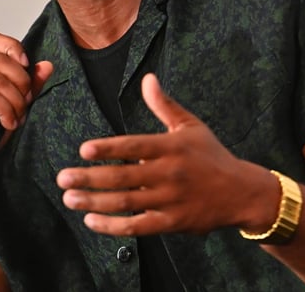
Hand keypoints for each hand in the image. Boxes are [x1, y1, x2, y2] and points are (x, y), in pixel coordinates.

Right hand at [0, 31, 52, 172]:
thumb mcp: (9, 103)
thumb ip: (27, 84)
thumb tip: (46, 66)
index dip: (14, 48)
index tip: (27, 65)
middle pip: (0, 61)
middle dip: (21, 83)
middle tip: (24, 104)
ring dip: (14, 102)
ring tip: (15, 117)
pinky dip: (4, 110)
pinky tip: (6, 122)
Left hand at [56, 73, 277, 236]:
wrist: (241, 191)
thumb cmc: (212, 156)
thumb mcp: (191, 126)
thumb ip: (165, 105)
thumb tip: (148, 78)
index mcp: (172, 147)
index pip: (135, 146)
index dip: (109, 149)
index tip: (84, 149)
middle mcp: (169, 174)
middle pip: (123, 177)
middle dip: (90, 178)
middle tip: (63, 178)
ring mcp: (170, 200)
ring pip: (126, 202)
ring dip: (94, 201)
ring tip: (70, 198)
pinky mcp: (171, 222)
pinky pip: (137, 226)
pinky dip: (112, 226)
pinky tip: (91, 220)